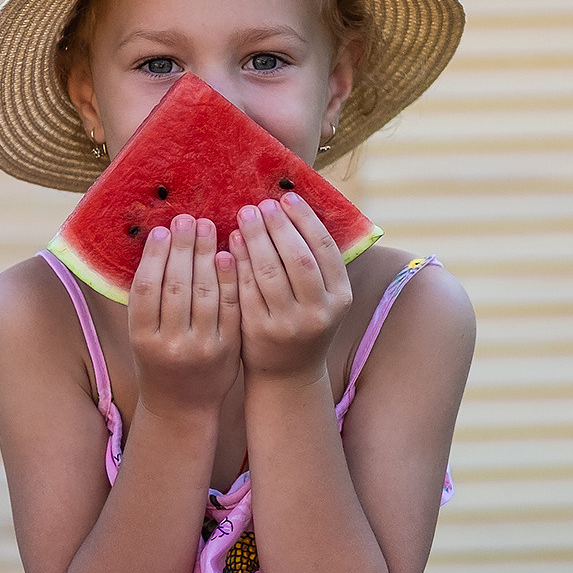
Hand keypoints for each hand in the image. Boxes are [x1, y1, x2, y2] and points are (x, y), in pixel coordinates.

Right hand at [126, 214, 241, 418]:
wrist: (182, 406)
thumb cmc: (157, 361)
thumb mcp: (142, 335)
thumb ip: (149, 299)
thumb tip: (159, 245)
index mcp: (143, 339)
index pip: (147, 289)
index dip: (155, 257)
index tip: (162, 230)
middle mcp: (172, 344)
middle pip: (177, 287)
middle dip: (183, 248)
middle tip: (188, 219)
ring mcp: (203, 347)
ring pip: (206, 293)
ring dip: (206, 256)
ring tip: (207, 227)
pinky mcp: (229, 348)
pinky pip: (231, 306)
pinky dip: (229, 278)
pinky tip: (228, 254)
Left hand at [232, 194, 353, 380]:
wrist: (288, 374)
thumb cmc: (304, 322)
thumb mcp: (324, 297)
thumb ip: (315, 261)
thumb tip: (294, 206)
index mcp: (340, 297)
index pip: (325, 250)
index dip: (306, 220)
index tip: (288, 198)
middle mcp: (318, 312)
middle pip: (298, 260)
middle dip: (279, 227)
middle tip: (262, 204)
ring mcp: (288, 324)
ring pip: (270, 273)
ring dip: (256, 239)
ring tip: (245, 215)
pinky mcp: (259, 331)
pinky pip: (246, 290)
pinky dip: (239, 262)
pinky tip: (232, 242)